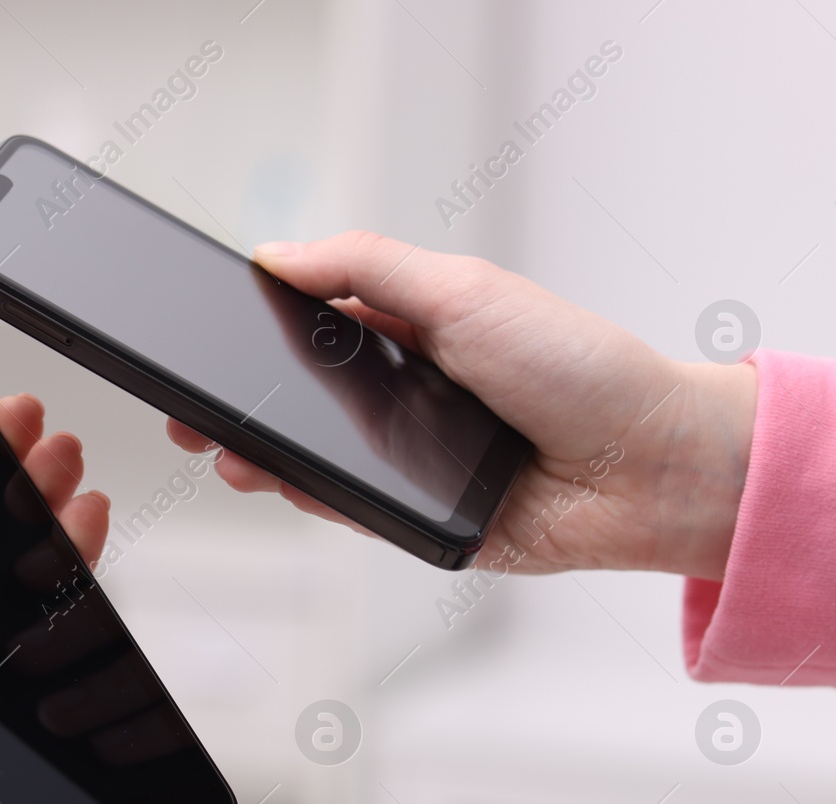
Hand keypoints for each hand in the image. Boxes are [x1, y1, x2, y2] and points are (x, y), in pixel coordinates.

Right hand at [168, 231, 757, 579]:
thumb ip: (367, 268)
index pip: (317, 324)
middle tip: (189, 402)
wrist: (645, 466)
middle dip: (243, 398)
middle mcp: (406, 395)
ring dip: (264, 451)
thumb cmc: (577, 367)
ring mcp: (410, 459)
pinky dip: (310, 497)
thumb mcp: (464, 291)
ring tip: (220, 444)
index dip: (260, 327)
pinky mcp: (421, 517)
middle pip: (303, 397)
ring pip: (316, 457)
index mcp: (414, 330)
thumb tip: (278, 253)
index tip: (207, 328)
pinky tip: (275, 479)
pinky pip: (350, 509)